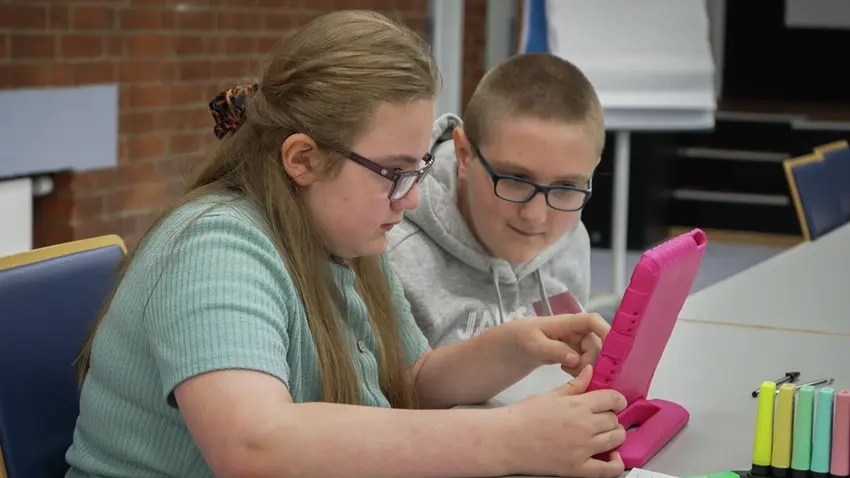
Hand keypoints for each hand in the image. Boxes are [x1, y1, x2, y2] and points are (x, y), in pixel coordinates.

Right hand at [500, 365, 627, 476]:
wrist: (507, 439)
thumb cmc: (523, 416)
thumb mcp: (550, 395)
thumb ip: (574, 385)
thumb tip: (590, 371)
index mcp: (578, 405)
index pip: (613, 399)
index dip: (616, 400)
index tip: (614, 403)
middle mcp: (584, 426)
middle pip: (614, 420)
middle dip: (611, 418)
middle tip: (601, 419)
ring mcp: (582, 448)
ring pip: (616, 439)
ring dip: (614, 436)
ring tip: (603, 435)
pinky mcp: (577, 468)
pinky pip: (608, 470)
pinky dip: (616, 464)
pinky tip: (613, 458)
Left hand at [510, 313, 608, 375]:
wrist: (508, 347)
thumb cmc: (519, 339)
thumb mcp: (532, 345)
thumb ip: (553, 350)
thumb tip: (576, 359)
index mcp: (566, 322)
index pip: (592, 321)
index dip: (606, 331)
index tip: (613, 350)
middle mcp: (574, 331)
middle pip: (597, 343)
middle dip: (592, 359)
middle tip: (574, 370)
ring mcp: (574, 342)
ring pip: (593, 355)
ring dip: (585, 366)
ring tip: (565, 370)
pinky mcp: (572, 353)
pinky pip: (586, 362)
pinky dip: (579, 370)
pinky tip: (564, 370)